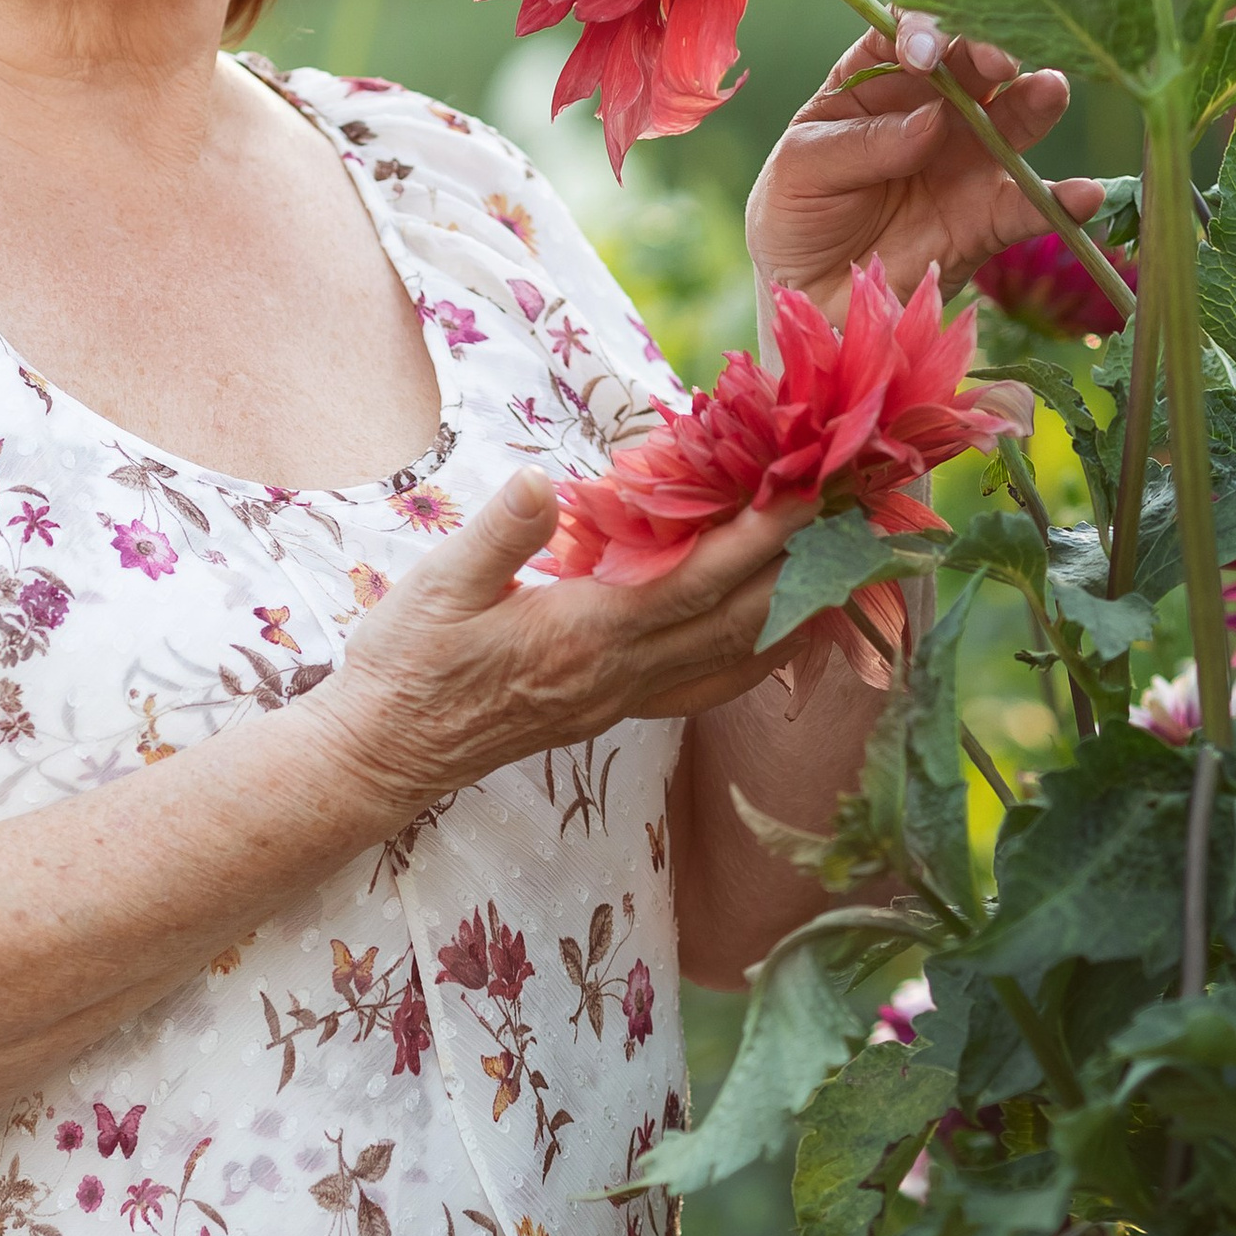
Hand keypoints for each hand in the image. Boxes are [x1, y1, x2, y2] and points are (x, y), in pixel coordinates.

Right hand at [316, 470, 803, 821]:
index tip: (809, 489)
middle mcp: (619, 673)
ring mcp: (621, 699)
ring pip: (733, 659)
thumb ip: (497, 535)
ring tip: (837, 567)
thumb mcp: (436, 586)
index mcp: (585, 633)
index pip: (697, 580)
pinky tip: (773, 633)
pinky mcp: (611, 711)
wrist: (387, 752)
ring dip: (790, 612)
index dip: (759, 536)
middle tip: (848, 514)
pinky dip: (756, 655)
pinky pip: (707, 683)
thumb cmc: (407, 665)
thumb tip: (543, 483)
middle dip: (799, 566)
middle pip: (737, 619)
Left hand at [744, 25, 1106, 330]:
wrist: (808, 298)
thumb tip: (932, 122)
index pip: (909, 31)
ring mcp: (967, 158)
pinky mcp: (988, 217)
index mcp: (875, 78)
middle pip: (974, 61)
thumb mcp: (802, 170)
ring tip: (1049, 92)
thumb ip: (861, 144)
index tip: (926, 52)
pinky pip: (1031, 204)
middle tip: (999, 58)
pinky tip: (1084, 196)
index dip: (925, 28)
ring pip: (1016, 116)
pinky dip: (1062, 199)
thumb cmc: (794, 215)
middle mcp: (932, 106)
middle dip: (990, 48)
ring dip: (1037, 99)